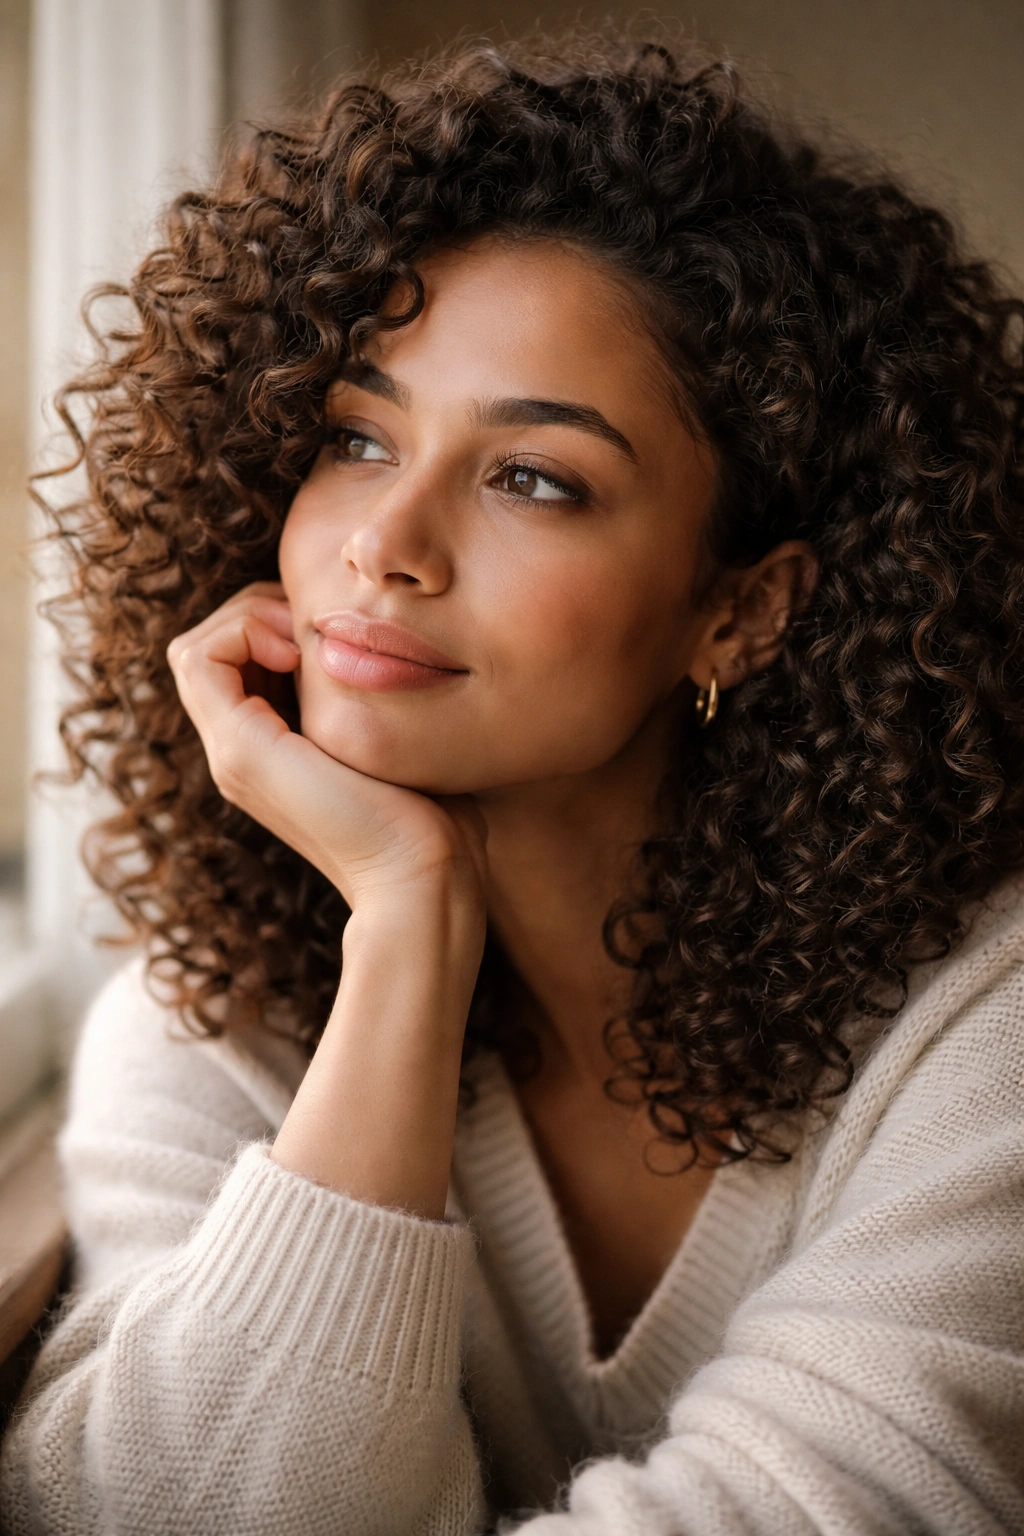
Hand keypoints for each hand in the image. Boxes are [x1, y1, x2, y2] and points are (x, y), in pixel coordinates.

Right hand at [167, 582, 486, 915]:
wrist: (424, 876)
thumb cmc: (433, 814)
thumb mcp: (393, 737)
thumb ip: (368, 697)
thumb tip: (376, 644)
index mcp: (270, 750)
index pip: (235, 656)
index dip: (271, 619)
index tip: (330, 630)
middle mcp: (240, 753)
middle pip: (210, 647)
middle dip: (257, 611)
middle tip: (314, 624)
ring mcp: (234, 754)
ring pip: (197, 648)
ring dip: (247, 617)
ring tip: (303, 635)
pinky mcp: (241, 752)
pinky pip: (200, 659)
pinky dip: (241, 632)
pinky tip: (296, 649)